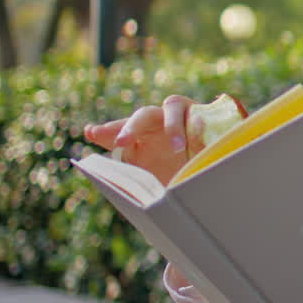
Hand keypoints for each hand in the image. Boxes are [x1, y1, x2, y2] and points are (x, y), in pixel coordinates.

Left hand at [82, 95, 206, 185]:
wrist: (210, 168)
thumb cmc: (177, 173)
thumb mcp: (154, 180)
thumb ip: (139, 182)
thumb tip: (128, 195)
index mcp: (141, 137)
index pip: (120, 130)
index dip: (107, 131)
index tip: (91, 132)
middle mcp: (158, 122)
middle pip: (142, 116)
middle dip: (131, 127)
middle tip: (121, 142)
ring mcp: (182, 115)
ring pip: (172, 107)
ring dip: (173, 127)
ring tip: (177, 148)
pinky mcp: (206, 113)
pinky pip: (202, 115)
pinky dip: (201, 124)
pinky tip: (201, 128)